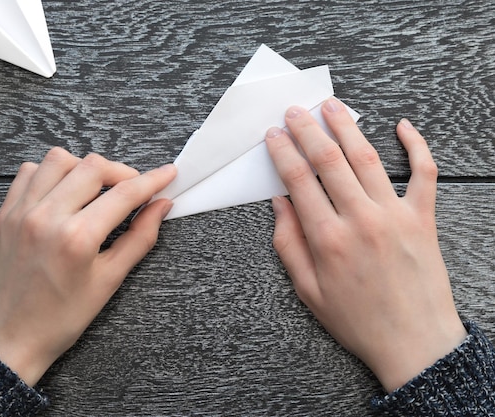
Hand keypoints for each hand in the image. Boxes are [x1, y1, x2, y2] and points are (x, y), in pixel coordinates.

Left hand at [0, 148, 175, 386]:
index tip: (166, 174)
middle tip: (132, 189)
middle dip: (121, 172)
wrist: (10, 337)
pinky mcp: (5, 213)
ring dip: (84, 167)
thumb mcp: (109, 280)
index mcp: (77, 238)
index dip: (152, 180)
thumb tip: (161, 207)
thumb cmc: (59, 318)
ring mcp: (21, 212)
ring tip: (95, 189)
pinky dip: (51, 173)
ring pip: (59, 159)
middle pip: (93, 167)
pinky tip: (63, 191)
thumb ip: (139, 238)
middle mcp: (46, 217)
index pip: (124, 193)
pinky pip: (30, 172)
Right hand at [265, 98, 466, 391]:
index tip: (274, 134)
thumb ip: (289, 244)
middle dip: (308, 130)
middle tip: (296, 110)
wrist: (414, 343)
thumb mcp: (308, 291)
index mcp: (328, 239)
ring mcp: (395, 215)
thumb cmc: (358, 321)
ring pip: (367, 158)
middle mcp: (361, 219)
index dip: (282, 152)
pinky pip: (424, 173)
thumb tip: (280, 203)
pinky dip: (416, 145)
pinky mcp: (423, 218)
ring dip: (347, 127)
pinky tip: (403, 125)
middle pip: (329, 160)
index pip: (299, 180)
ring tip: (332, 105)